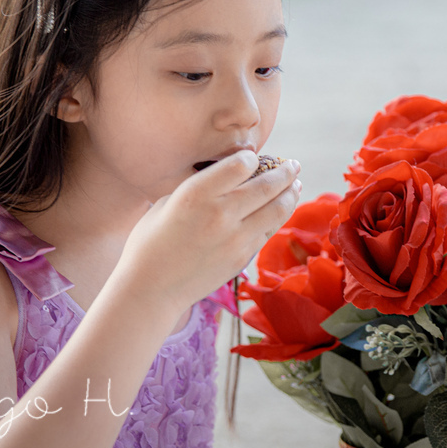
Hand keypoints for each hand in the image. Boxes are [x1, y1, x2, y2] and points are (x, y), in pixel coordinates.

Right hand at [119, 151, 301, 311]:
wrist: (150, 288)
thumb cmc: (151, 242)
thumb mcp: (167, 202)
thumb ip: (199, 187)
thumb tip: (228, 175)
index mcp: (196, 194)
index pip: (240, 164)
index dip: (251, 158)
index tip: (253, 158)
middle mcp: (220, 213)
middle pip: (266, 185)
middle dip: (285, 171)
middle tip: (294, 165)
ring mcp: (235, 238)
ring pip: (277, 209)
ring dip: (290, 194)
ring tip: (296, 185)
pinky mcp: (242, 258)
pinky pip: (268, 231)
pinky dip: (278, 217)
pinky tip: (280, 210)